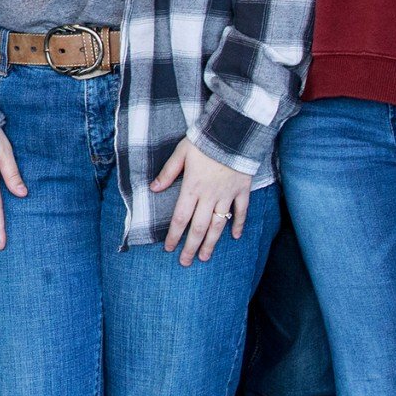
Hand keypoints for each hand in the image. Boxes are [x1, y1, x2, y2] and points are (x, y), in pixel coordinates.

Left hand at [155, 136, 253, 264]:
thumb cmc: (204, 141)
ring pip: (218, 225)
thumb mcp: (181, 153)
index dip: (174, 235)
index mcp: (192, 188)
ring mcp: (227, 195)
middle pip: (199, 227)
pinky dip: (238, 224)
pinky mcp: (242, 190)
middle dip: (191, 246)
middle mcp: (209, 196)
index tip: (169, 248)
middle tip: (186, 262)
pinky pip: (241, 211)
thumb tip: (153, 188)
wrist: (233, 132)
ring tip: (205, 257)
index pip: (180, 218)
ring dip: (211, 243)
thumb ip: (167, 172)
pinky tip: (235, 236)